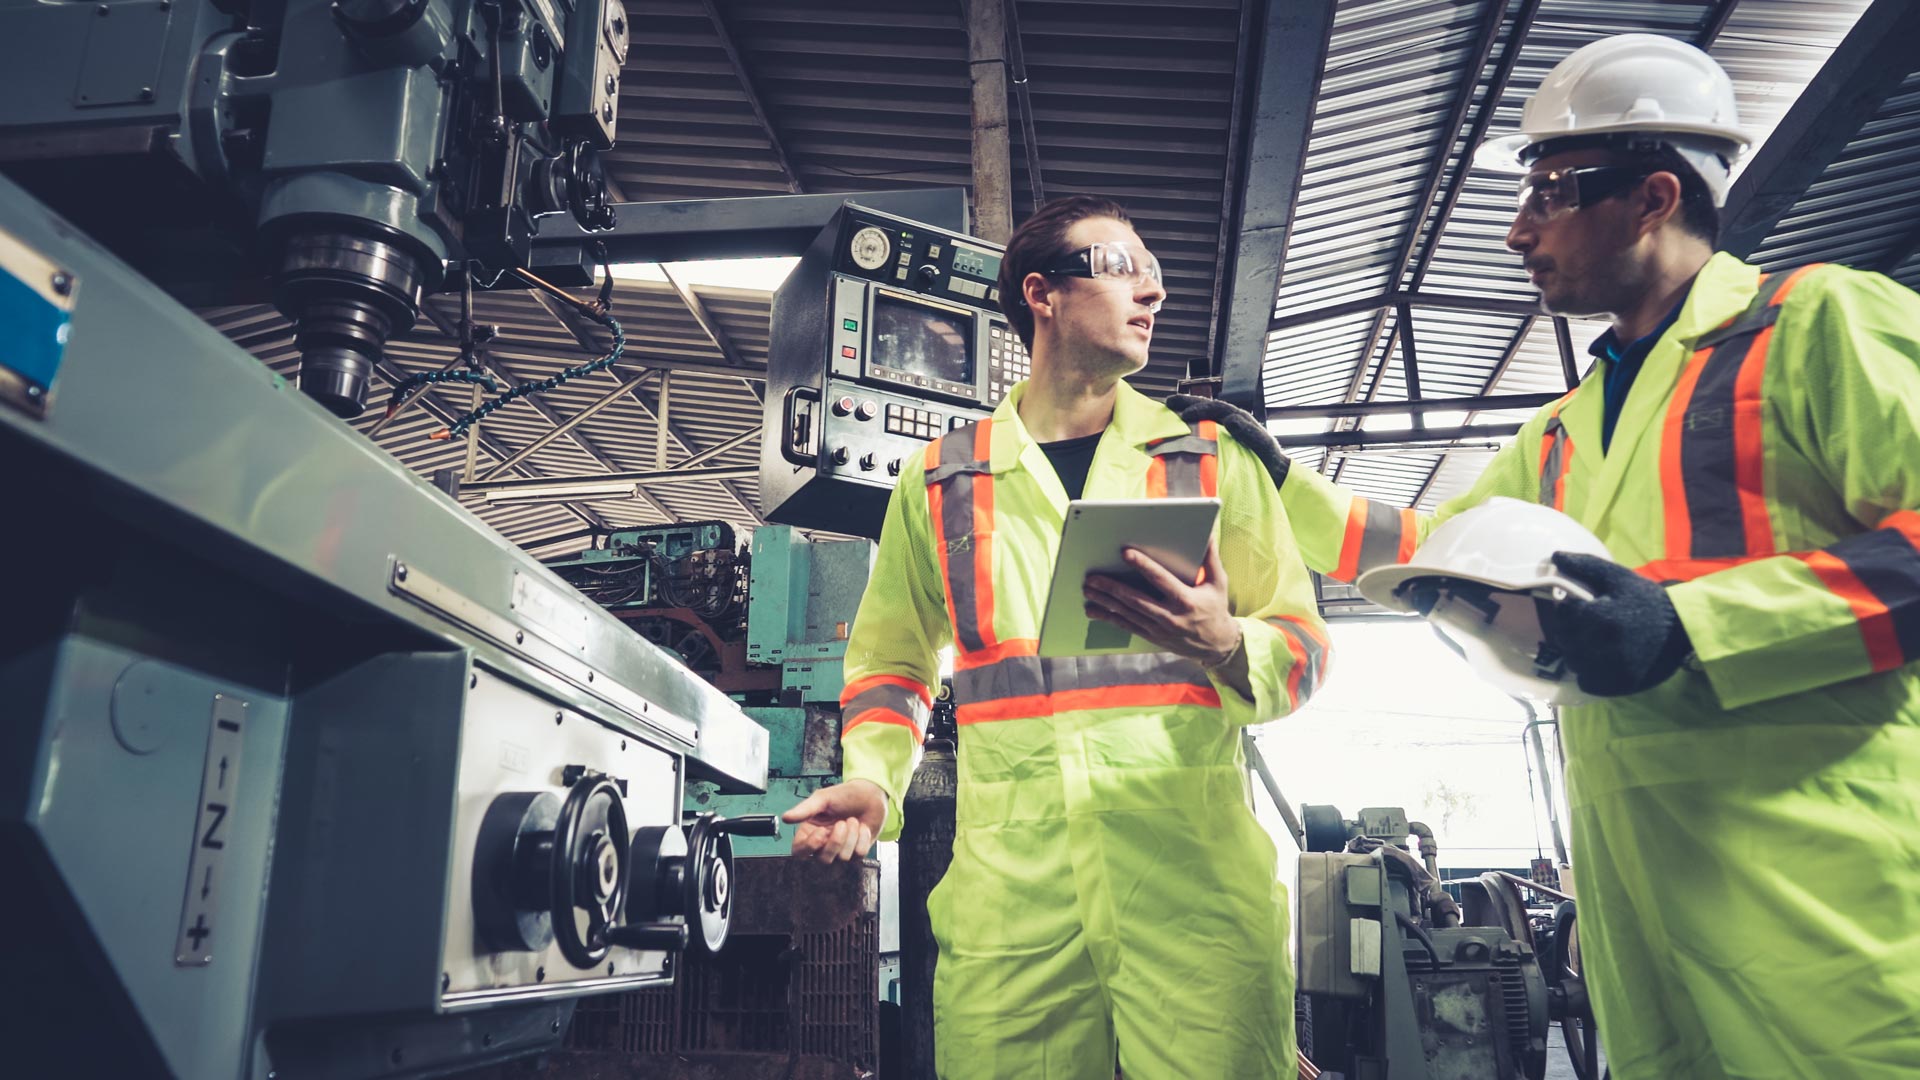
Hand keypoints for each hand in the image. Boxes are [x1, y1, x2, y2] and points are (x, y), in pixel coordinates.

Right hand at [781, 779, 886, 863]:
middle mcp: (823, 844)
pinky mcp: (857, 852)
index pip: (799, 851)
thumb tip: (785, 817)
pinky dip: (862, 838)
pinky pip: (858, 854)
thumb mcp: (823, 798)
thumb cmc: (844, 795)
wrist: (870, 795)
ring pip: (843, 858)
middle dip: (836, 842)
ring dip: (851, 836)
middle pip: (823, 859)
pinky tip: (862, 827)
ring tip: (853, 820)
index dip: (809, 846)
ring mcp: (841, 850)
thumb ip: (805, 809)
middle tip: (842, 822)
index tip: (821, 832)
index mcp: (810, 831)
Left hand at [1083, 539, 1240, 665]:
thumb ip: (1210, 558)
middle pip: (1135, 599)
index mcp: (1186, 600)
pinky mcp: (1151, 636)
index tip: (1125, 553)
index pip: (1160, 580)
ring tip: (1088, 588)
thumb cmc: (1216, 608)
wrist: (1216, 645)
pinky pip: (1126, 626)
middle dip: (1112, 587)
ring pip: (1126, 613)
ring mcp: (1158, 629)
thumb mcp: (1218, 583)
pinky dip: (1108, 617)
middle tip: (1093, 576)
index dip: (1142, 565)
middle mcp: (1170, 616)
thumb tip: (1206, 534)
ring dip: (1105, 601)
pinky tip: (1093, 610)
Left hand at [1541, 552, 1691, 696]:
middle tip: (1590, 626)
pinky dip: (1590, 674)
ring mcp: (1610, 668)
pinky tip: (1604, 661)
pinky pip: (1587, 683)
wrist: (1683, 627)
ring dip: (1579, 653)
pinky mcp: (1619, 685)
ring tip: (1597, 643)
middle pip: (1565, 640)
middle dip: (1571, 631)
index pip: (1562, 615)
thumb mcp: (1619, 577)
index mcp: (1599, 616)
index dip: (1568, 610)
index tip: (1581, 609)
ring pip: (1574, 663)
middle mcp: (1602, 645)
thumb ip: (1585, 566)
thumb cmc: (1648, 600)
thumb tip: (1555, 557)